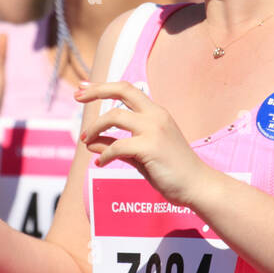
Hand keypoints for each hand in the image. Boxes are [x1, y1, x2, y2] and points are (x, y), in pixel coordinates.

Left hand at [74, 80, 211, 204]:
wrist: (197, 186)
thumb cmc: (170, 171)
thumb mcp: (139, 155)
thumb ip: (116, 146)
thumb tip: (90, 143)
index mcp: (156, 113)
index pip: (127, 89)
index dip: (103, 86)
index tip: (83, 88)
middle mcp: (156, 116)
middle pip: (122, 90)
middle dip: (96, 91)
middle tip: (76, 97)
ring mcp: (154, 130)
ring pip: (114, 117)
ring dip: (95, 128)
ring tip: (86, 141)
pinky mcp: (150, 147)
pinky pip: (117, 146)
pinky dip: (104, 155)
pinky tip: (101, 164)